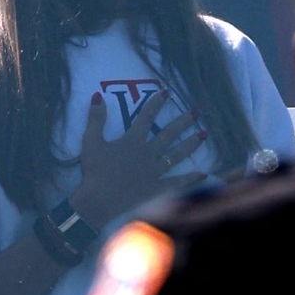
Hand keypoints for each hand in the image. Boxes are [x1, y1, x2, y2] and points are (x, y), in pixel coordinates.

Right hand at [71, 92, 206, 227]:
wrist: (100, 202)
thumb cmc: (95, 172)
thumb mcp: (90, 142)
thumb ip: (96, 119)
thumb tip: (97, 95)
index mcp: (132, 141)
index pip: (146, 117)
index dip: (156, 103)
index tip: (167, 91)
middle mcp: (148, 153)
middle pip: (169, 134)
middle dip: (183, 121)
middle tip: (197, 111)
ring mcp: (156, 172)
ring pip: (177, 154)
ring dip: (191, 143)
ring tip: (204, 134)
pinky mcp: (159, 189)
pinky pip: (178, 182)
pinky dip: (191, 178)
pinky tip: (204, 174)